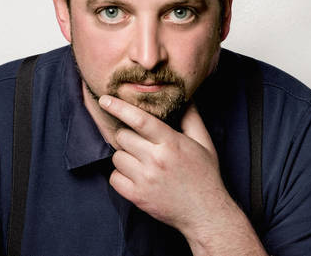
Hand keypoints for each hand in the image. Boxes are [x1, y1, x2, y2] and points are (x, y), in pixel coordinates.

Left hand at [98, 95, 229, 235]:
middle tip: (139, 143)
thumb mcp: (204, 143)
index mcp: (171, 143)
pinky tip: (135, 176)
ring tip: (140, 161)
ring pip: (116, 157)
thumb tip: (184, 97)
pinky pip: (114, 178)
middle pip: (122, 137)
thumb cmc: (204, 175)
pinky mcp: (137, 197)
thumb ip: (192, 118)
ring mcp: (145, 180)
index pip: (140, 120)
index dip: (119, 107)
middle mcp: (156, 160)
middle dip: (127, 136)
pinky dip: (120, 175)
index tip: (105, 100)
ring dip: (124, 156)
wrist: (205, 213)